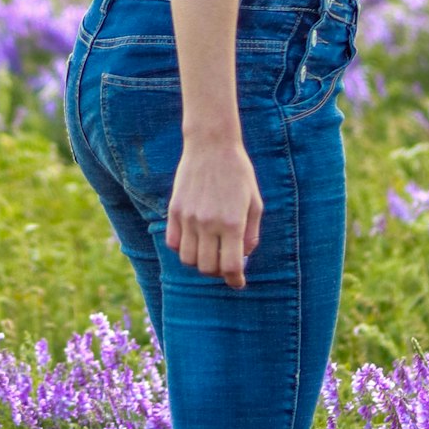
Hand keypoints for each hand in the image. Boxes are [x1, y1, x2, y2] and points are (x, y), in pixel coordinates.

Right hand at [164, 137, 263, 288]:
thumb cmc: (239, 173)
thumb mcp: (255, 202)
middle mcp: (208, 223)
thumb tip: (244, 257)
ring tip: (209, 252)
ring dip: (200, 263)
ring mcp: (188, 218)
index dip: (235, 280)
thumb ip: (252, 234)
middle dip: (219, 273)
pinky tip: (194, 241)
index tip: (238, 283)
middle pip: (208, 268)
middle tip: (225, 264)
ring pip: (188, 260)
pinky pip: (174, 244)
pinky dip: (183, 249)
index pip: (231, 266)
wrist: (211, 146)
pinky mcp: (174, 211)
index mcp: (232, 223)